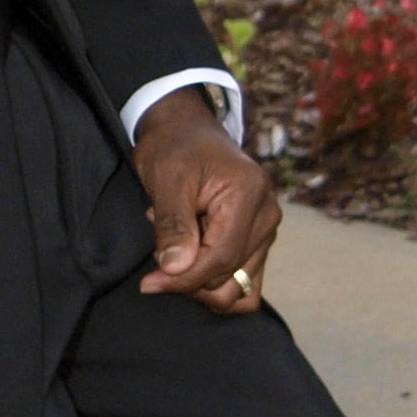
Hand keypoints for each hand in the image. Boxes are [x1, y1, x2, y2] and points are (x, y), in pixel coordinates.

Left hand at [133, 91, 281, 313]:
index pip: (221, 258)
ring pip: (238, 286)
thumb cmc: (175, 147)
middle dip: (188, 278)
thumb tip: (177, 268)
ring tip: (176, 247)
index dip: (184, 278)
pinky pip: (245, 282)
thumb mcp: (166, 179)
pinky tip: (191, 258)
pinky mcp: (259, 239)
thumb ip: (173, 224)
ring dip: (201, 281)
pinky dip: (216, 282)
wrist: (186, 131)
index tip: (150, 282)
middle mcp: (267, 214)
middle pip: (229, 274)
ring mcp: (266, 229)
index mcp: (249, 194)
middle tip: (157, 252)